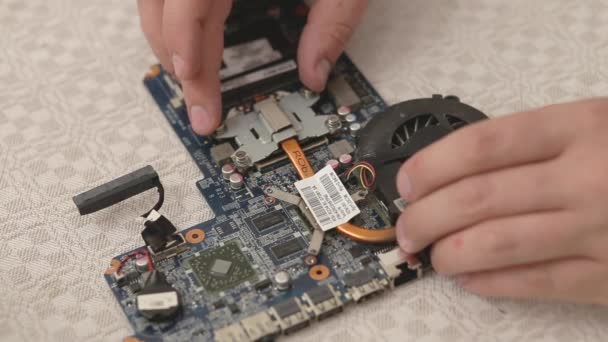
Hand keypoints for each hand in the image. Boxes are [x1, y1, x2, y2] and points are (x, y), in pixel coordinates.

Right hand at [137, 0, 367, 134]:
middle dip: (176, 61)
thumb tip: (316, 74)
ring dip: (169, 41)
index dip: (186, 54)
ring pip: (154, 1)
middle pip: (159, 8)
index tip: (200, 102)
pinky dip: (176, 20)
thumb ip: (332, 23)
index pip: (190, 7)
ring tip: (196, 78)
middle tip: (203, 106)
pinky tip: (197, 37)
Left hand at [395, 98, 607, 304]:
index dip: (431, 165)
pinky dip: (488, 281)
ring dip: (447, 252)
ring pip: (497, 243)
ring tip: (428, 254)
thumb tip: (449, 172)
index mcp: (580, 127)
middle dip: (425, 216)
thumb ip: (532, 143)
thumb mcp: (595, 125)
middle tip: (405, 228)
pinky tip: (465, 277)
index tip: (406, 183)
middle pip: (478, 197)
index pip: (483, 144)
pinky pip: (534, 283)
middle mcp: (586, 177)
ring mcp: (599, 229)